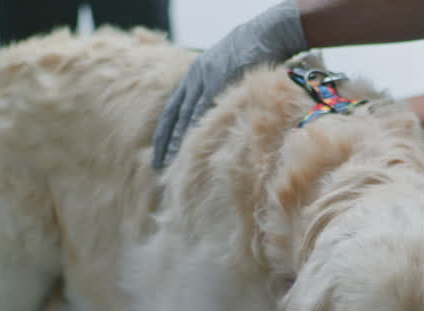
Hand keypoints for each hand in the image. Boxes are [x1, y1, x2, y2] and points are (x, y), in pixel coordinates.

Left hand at [152, 1, 307, 167]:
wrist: (267, 33)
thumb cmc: (254, 53)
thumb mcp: (230, 70)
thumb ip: (221, 89)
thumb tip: (221, 114)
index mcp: (195, 75)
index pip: (175, 108)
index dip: (166, 131)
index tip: (159, 151)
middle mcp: (195, 77)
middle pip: (174, 114)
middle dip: (164, 140)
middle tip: (156, 164)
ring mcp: (205, 79)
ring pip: (184, 116)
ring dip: (176, 141)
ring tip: (170, 163)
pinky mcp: (218, 82)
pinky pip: (202, 111)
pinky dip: (195, 130)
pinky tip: (188, 148)